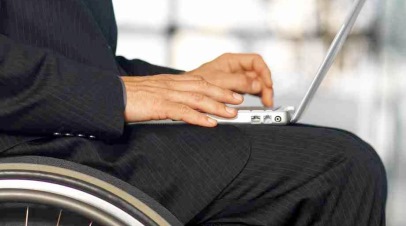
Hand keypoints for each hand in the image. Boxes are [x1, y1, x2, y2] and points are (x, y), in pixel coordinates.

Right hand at [122, 74, 243, 126]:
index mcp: (171, 81)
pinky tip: (210, 123)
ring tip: (231, 114)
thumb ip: (168, 96)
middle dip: (224, 94)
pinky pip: (183, 111)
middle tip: (240, 100)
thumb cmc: (129, 95)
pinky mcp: (159, 105)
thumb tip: (181, 105)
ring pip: (198, 98)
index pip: (200, 81)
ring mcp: (166, 94)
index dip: (219, 87)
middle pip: (204, 87)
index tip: (232, 92)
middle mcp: (172, 84)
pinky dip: (198, 117)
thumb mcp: (153, 92)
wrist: (109, 94)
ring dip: (217, 106)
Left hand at [185, 53, 273, 106]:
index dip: (264, 72)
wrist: (183, 95)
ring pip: (255, 83)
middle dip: (265, 85)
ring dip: (262, 92)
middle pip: (258, 73)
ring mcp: (234, 80)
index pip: (256, 61)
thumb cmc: (194, 84)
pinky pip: (249, 92)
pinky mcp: (232, 90)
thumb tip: (257, 85)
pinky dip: (255, 98)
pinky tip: (258, 103)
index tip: (267, 84)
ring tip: (265, 103)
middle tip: (268, 99)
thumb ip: (238, 82)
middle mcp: (234, 68)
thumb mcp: (218, 81)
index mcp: (231, 60)